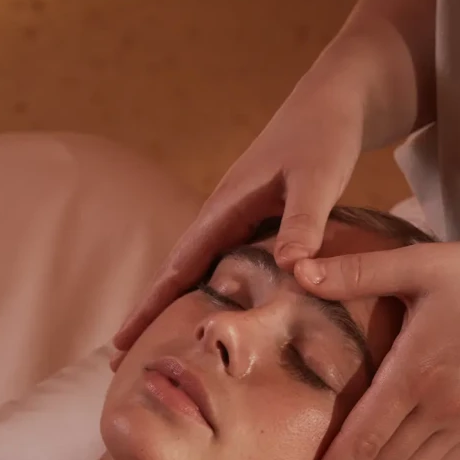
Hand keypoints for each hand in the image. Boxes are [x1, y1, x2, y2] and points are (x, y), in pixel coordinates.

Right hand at [112, 78, 364, 356]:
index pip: (179, 267)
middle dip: (149, 315)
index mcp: (226, 208)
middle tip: (123, 361)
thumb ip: (304, 221)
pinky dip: (210, 291)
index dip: (151, 306)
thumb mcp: (319, 177)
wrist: (337, 97)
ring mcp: (237, 218)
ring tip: (157, 345)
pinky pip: (225, 264)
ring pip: (198, 271)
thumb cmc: (326, 135)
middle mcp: (222, 216)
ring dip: (176, 305)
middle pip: (176, 274)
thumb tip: (291, 272)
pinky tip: (212, 312)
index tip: (123, 342)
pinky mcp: (256, 220)